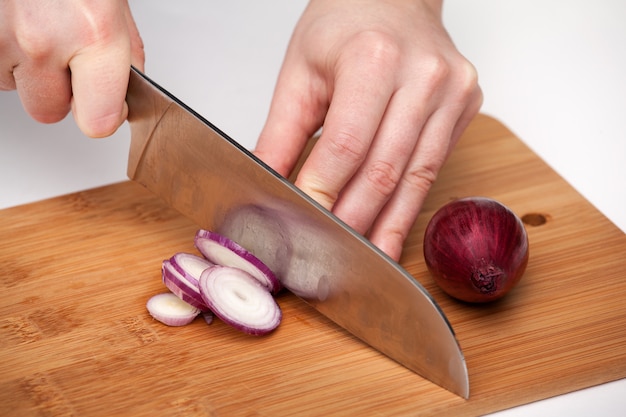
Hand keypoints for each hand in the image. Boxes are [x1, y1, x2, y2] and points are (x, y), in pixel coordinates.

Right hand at [0, 0, 143, 137]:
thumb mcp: (115, 4)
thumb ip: (124, 54)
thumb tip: (124, 94)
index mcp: (94, 34)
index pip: (98, 121)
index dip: (103, 117)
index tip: (106, 108)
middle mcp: (43, 41)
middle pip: (48, 112)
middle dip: (60, 93)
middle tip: (67, 59)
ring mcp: (3, 39)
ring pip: (16, 89)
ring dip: (28, 71)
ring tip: (42, 32)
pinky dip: (7, 54)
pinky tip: (19, 26)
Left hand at [254, 0, 482, 260]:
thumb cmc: (345, 25)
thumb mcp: (300, 71)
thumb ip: (280, 133)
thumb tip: (268, 185)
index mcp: (373, 57)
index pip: (346, 144)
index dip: (323, 191)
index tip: (303, 222)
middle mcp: (423, 75)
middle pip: (384, 169)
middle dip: (353, 219)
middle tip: (329, 252)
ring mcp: (452, 92)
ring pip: (415, 178)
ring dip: (386, 225)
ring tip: (364, 259)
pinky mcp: (466, 106)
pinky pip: (433, 169)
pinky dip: (408, 206)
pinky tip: (391, 231)